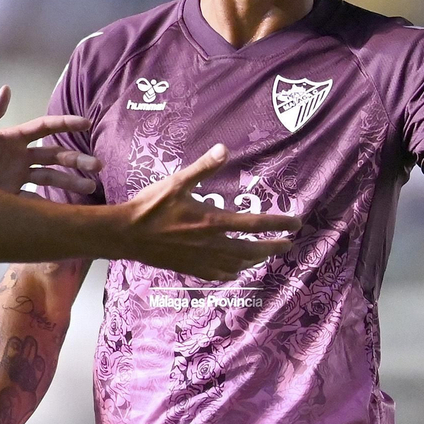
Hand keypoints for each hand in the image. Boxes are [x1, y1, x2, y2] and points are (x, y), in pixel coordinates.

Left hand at [0, 86, 101, 195]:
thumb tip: (6, 89)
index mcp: (13, 139)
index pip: (45, 128)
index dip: (66, 124)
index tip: (87, 123)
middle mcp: (20, 158)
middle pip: (55, 156)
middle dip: (77, 160)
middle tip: (97, 166)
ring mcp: (17, 178)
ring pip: (51, 178)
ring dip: (71, 182)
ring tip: (91, 188)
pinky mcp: (11, 197)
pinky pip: (36, 201)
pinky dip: (51, 205)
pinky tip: (66, 212)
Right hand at [121, 144, 300, 279]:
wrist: (127, 234)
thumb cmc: (151, 206)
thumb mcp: (177, 182)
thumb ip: (203, 167)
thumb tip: (224, 149)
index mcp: (212, 221)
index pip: (255, 224)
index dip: (279, 224)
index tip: (296, 223)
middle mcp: (212, 244)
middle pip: (252, 250)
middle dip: (273, 247)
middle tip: (287, 244)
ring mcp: (202, 260)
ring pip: (238, 265)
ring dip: (255, 260)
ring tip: (264, 255)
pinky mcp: (190, 269)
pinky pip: (219, 275)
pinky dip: (233, 272)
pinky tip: (234, 268)